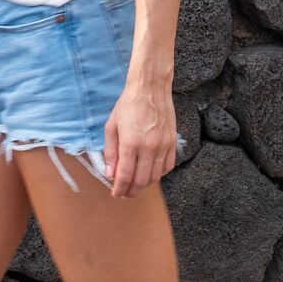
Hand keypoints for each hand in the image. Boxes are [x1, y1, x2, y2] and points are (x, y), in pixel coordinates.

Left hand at [101, 77, 179, 197]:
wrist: (150, 88)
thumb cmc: (128, 104)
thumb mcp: (111, 127)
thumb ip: (110, 152)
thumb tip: (110, 174)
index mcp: (130, 143)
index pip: (125, 176)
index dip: (119, 189)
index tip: (116, 194)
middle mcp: (149, 147)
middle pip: (141, 181)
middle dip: (132, 191)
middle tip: (125, 193)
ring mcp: (163, 145)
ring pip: (155, 177)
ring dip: (145, 185)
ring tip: (136, 185)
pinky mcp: (172, 142)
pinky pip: (167, 167)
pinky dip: (158, 175)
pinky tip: (150, 173)